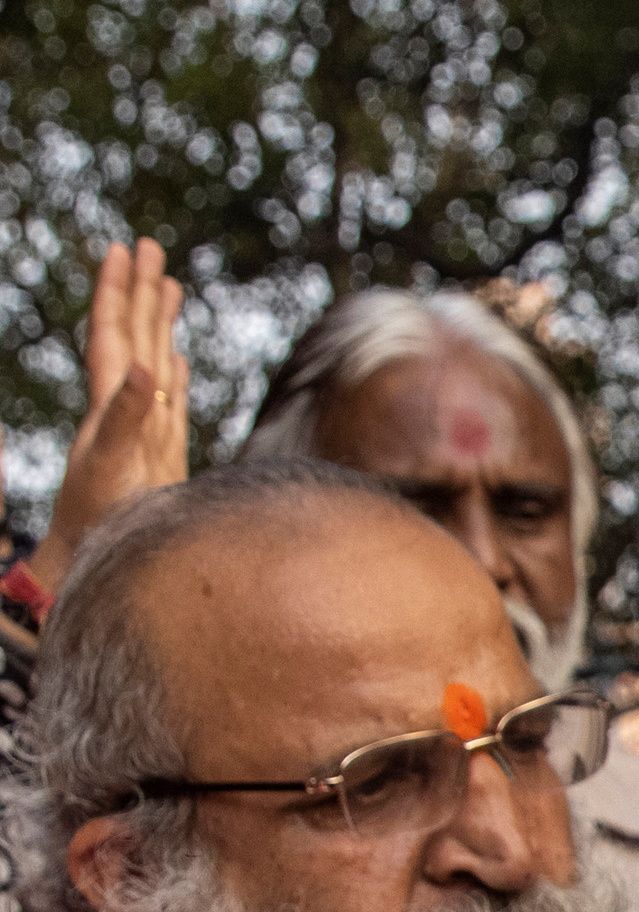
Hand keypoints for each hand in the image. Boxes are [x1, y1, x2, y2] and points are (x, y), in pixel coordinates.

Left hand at [31, 239, 190, 597]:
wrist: (93, 564)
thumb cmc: (100, 524)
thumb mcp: (111, 466)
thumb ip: (126, 417)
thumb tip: (150, 368)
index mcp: (107, 405)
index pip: (110, 335)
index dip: (116, 293)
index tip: (124, 250)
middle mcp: (121, 409)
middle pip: (130, 337)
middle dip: (138, 292)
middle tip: (147, 246)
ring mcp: (140, 430)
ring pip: (149, 362)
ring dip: (156, 324)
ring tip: (167, 287)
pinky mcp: (156, 454)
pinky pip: (164, 401)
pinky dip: (169, 374)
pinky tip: (172, 361)